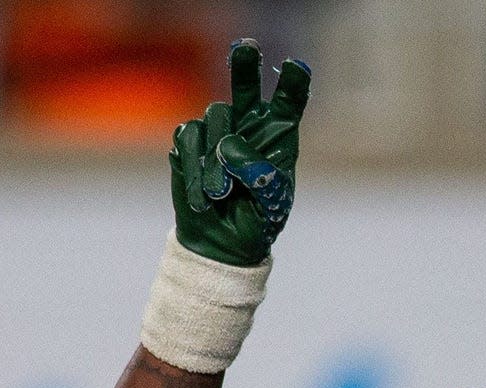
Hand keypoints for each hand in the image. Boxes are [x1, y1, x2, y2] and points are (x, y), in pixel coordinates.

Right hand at [170, 38, 311, 264]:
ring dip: (216, 157)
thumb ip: (257, 174)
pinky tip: (204, 194)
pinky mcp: (190, 143)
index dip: (293, 84)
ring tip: (221, 193)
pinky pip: (188, 137)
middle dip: (245, 66)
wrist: (223, 242)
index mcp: (279, 137)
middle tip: (246, 48)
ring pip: (215, 117)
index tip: (297, 66)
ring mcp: (217, 132)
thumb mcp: (269, 202)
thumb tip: (229, 146)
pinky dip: (194, 168)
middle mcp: (249, 127)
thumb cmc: (257, 220)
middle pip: (246, 87)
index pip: (288, 103)